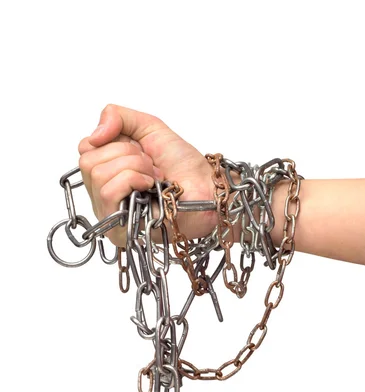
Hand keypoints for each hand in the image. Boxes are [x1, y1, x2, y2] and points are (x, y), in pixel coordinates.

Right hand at [78, 104, 216, 245]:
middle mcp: (102, 194)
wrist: (207, 188)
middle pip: (87, 161)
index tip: (140, 149)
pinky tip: (151, 187)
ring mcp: (109, 213)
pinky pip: (108, 192)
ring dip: (134, 167)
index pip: (85, 149)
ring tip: (154, 177)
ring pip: (97, 174)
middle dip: (126, 154)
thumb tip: (93, 135)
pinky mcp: (118, 229)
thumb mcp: (148, 127)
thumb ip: (116, 117)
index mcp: (106, 172)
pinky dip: (133, 180)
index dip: (113, 141)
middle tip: (150, 165)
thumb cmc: (184, 165)